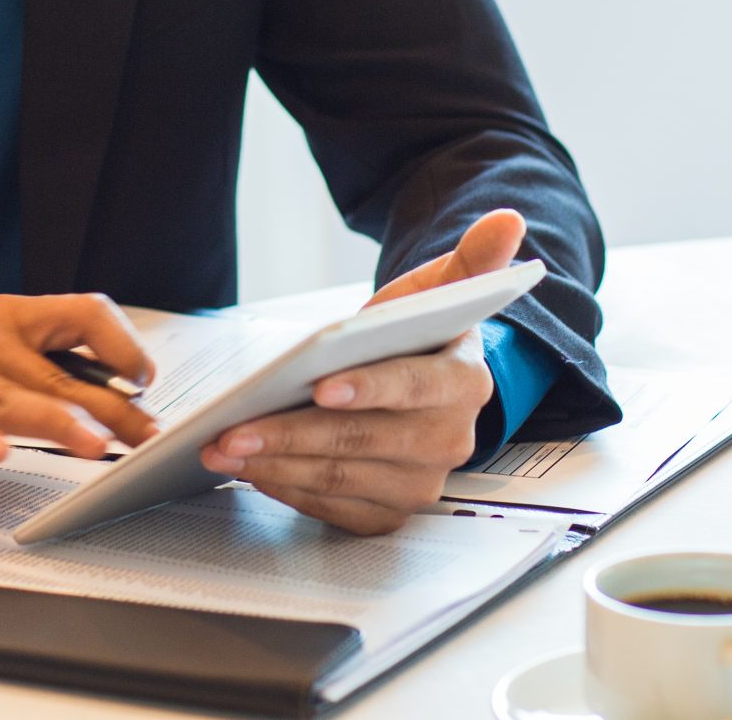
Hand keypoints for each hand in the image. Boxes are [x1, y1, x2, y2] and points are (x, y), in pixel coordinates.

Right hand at [0, 293, 158, 461]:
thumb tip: (95, 409)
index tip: (145, 380)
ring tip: (92, 446)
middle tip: (144, 436)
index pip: (78, 313)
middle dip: (105, 406)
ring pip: (5, 391)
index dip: (119, 342)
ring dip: (53, 419)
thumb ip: (21, 378)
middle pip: (53, 367)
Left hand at [199, 209, 525, 534]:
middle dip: (292, 434)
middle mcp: (449, 443)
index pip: (416, 387)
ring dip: (276, 465)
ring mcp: (420, 484)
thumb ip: (471, 260)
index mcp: (465, 385)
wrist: (410, 385)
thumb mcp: (437, 293)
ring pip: (340, 479)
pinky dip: (287, 491)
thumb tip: (508, 217)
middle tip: (234, 426)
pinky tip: (250, 470)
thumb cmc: (415, 337)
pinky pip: (333, 509)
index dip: (370, 387)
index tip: (320, 385)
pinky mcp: (388, 513)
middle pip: (362, 440)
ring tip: (223, 446)